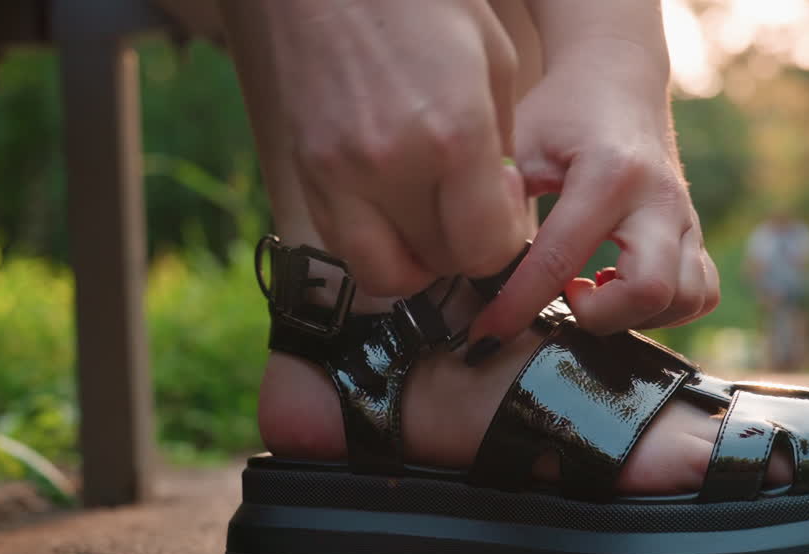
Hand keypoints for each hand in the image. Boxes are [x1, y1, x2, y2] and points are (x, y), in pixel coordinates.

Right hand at [255, 0, 527, 296]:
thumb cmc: (421, 2)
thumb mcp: (492, 62)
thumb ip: (502, 150)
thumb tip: (504, 218)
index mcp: (453, 133)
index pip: (484, 250)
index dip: (502, 244)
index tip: (500, 215)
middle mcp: (391, 163)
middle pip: (439, 264)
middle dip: (463, 250)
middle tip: (467, 214)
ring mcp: (338, 173)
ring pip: (384, 272)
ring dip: (414, 260)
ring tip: (428, 221)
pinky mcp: (304, 171)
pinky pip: (342, 244)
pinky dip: (372, 241)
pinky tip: (389, 203)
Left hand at [472, 38, 718, 340]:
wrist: (616, 79)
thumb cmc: (561, 113)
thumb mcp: (520, 143)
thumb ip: (498, 197)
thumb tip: (472, 257)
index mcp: (608, 174)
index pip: (559, 261)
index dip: (517, 307)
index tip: (486, 334)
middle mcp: (657, 199)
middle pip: (649, 292)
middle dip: (598, 317)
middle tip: (564, 296)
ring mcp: (685, 218)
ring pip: (684, 300)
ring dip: (633, 315)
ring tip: (592, 290)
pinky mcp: (695, 233)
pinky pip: (701, 294)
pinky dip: (663, 309)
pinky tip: (620, 287)